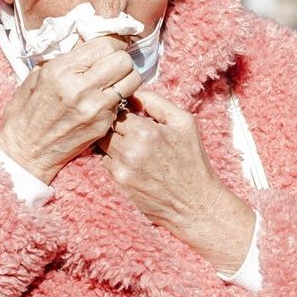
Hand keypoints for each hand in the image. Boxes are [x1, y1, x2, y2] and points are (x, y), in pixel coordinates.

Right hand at [0, 36, 141, 184]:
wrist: (25, 150)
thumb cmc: (26, 111)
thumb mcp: (38, 74)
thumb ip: (67, 57)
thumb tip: (90, 40)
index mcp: (62, 70)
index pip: (105, 45)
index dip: (113, 41)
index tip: (112, 44)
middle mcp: (81, 88)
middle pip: (124, 61)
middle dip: (121, 57)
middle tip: (113, 62)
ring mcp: (96, 109)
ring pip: (132, 80)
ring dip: (126, 77)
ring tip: (113, 80)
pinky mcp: (103, 125)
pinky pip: (123, 102)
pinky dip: (117, 98)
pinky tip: (103, 100)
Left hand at [100, 89, 255, 273]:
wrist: (194, 203)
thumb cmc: (192, 161)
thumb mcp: (184, 123)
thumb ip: (157, 103)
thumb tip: (133, 92)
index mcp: (146, 132)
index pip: (117, 110)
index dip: (123, 110)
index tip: (131, 113)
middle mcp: (130, 151)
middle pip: (105, 127)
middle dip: (115, 125)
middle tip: (130, 129)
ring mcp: (122, 169)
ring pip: (102, 144)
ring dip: (112, 141)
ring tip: (132, 145)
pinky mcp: (119, 183)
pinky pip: (106, 162)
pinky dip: (115, 159)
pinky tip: (132, 162)